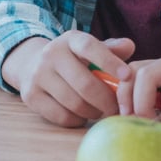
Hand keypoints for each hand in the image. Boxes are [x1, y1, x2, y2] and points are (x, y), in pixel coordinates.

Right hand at [0, 31, 134, 127]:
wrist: (32, 64)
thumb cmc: (72, 60)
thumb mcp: (89, 49)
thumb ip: (111, 49)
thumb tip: (129, 47)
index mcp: (70, 40)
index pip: (90, 47)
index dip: (109, 62)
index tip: (127, 77)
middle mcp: (51, 54)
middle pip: (85, 84)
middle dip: (107, 101)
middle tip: (117, 109)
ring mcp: (38, 75)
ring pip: (75, 103)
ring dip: (93, 112)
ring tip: (99, 110)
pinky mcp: (31, 96)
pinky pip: (62, 117)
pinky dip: (77, 120)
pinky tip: (81, 115)